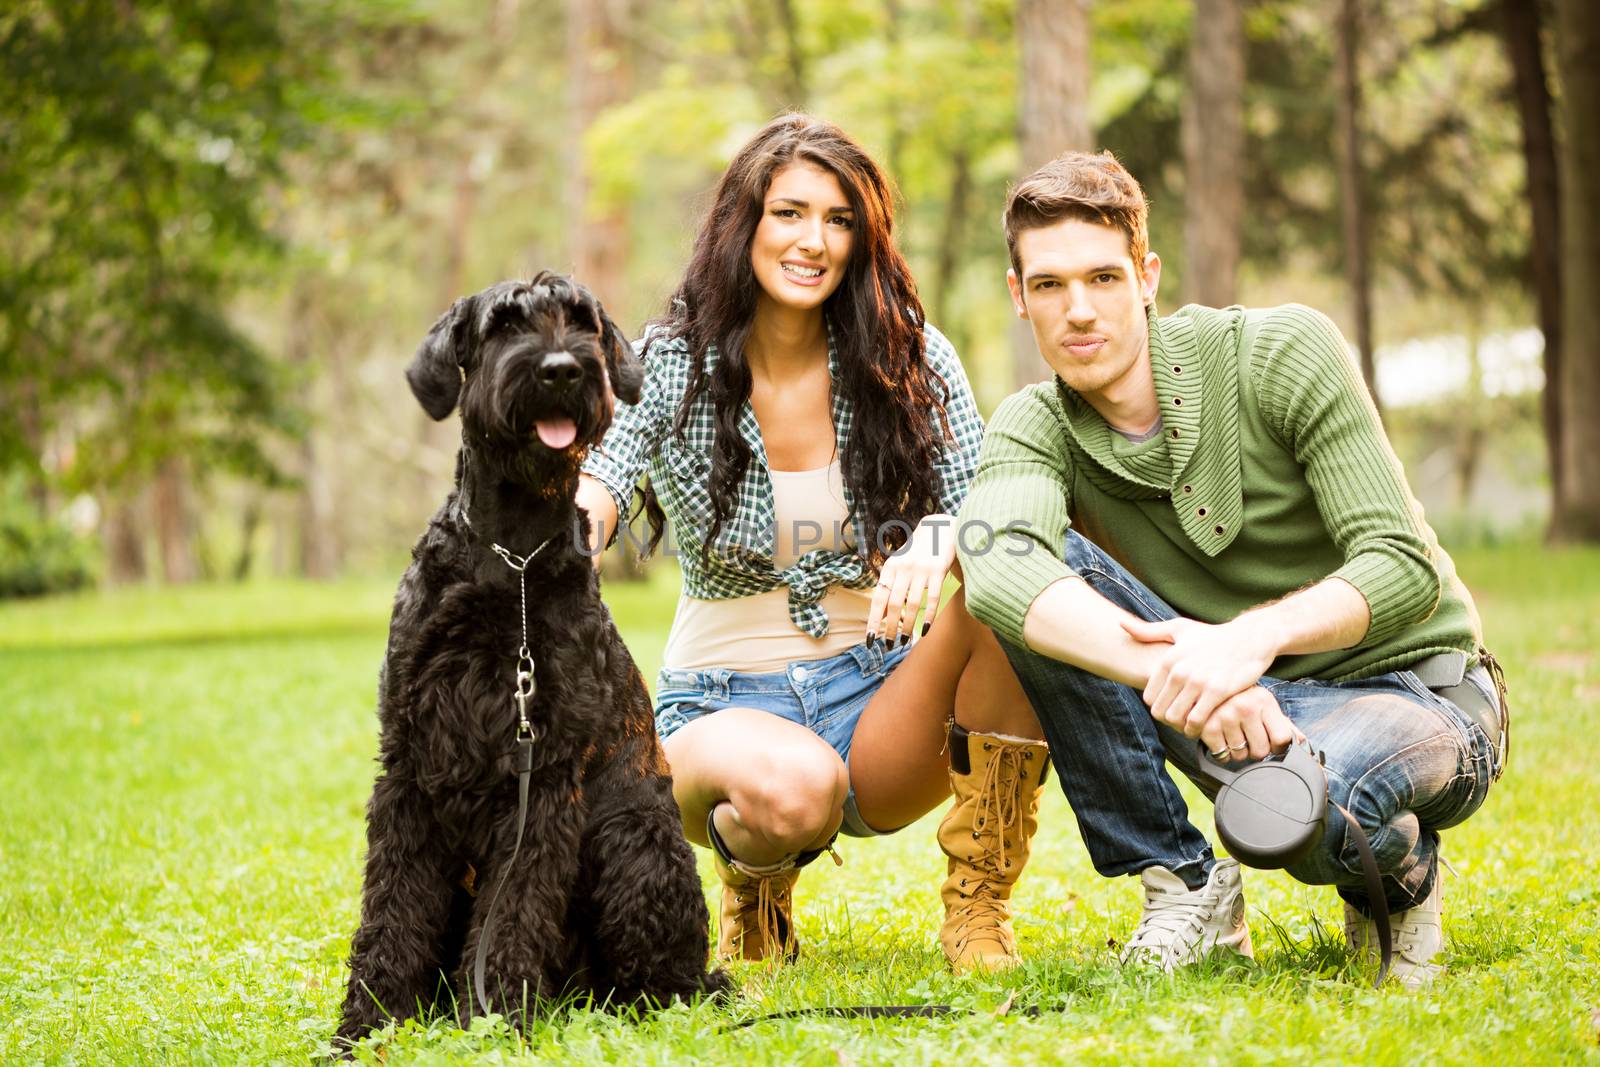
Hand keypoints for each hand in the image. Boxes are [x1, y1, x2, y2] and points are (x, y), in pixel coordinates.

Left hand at [866, 515, 954, 646]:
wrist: (940, 527)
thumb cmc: (917, 551)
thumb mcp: (899, 564)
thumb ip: (891, 585)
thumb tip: (881, 615)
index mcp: (890, 567)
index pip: (878, 599)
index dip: (873, 621)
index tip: (870, 639)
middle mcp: (903, 568)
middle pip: (894, 604)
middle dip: (891, 628)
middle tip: (890, 645)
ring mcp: (921, 569)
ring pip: (912, 604)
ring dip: (908, 625)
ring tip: (906, 641)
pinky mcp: (939, 570)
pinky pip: (932, 597)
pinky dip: (928, 616)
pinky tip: (925, 630)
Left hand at [1122, 614, 1277, 733]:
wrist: (1250, 638)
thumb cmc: (1213, 636)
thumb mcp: (1179, 629)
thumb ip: (1149, 631)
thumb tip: (1120, 625)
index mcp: (1168, 659)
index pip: (1149, 698)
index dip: (1159, 708)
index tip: (1172, 710)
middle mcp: (1179, 670)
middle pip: (1160, 711)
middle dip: (1170, 721)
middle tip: (1182, 723)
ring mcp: (1198, 681)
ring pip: (1177, 718)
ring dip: (1183, 728)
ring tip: (1192, 727)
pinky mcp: (1218, 691)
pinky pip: (1197, 720)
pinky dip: (1197, 729)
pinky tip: (1205, 727)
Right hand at [1194, 685, 1304, 761]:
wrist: (1208, 685)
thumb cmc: (1242, 698)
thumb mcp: (1265, 704)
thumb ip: (1284, 725)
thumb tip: (1303, 743)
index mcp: (1264, 700)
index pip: (1282, 738)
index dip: (1278, 746)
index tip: (1272, 743)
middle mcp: (1245, 707)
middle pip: (1261, 751)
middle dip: (1256, 750)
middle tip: (1249, 738)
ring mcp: (1225, 717)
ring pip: (1241, 756)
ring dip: (1238, 751)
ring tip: (1234, 736)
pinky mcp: (1207, 727)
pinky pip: (1222, 756)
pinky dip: (1223, 753)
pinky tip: (1222, 740)